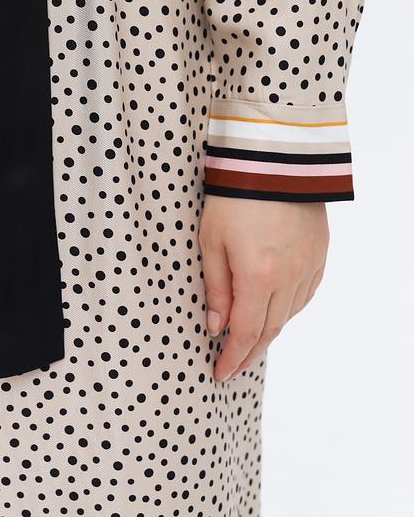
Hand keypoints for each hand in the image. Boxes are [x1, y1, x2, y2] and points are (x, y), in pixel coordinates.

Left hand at [199, 194, 328, 381]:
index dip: (233, 357)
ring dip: (270, 329)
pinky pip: (306, 292)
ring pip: (289, 313)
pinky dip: (290, 307)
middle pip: (270, 328)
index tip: (221, 373)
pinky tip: (276, 308)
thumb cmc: (233, 194)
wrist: (274, 158)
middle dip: (250, 351)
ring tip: (251, 338)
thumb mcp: (211, 240)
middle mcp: (288, 276)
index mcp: (257, 276)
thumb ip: (216, 286)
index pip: (246, 333)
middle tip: (234, 365)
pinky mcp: (320, 252)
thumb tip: (216, 326)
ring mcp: (308, 264)